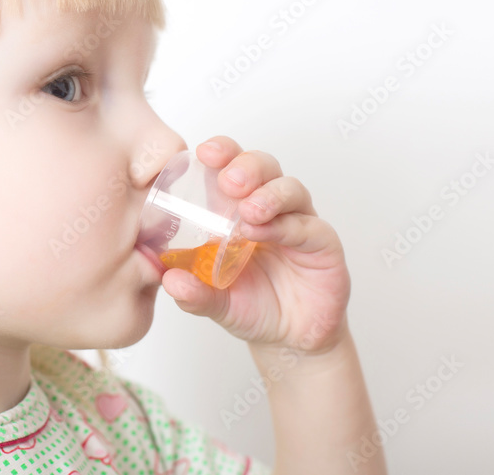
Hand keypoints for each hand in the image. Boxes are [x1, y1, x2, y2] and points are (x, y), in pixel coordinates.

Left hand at [159, 136, 350, 355]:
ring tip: (249, 211)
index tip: (204, 153)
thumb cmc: (254, 307)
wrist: (292, 339)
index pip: (231, 167)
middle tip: (229, 181)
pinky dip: (286, 225)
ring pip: (290, 189)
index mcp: (238, 209)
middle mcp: (271, 208)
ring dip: (269, 194)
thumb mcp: (216, 302)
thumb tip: (170, 280)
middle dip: (247, 166)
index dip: (222, 153)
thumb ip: (195, 293)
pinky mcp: (323, 242)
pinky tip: (265, 232)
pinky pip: (307, 226)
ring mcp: (299, 222)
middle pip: (264, 167)